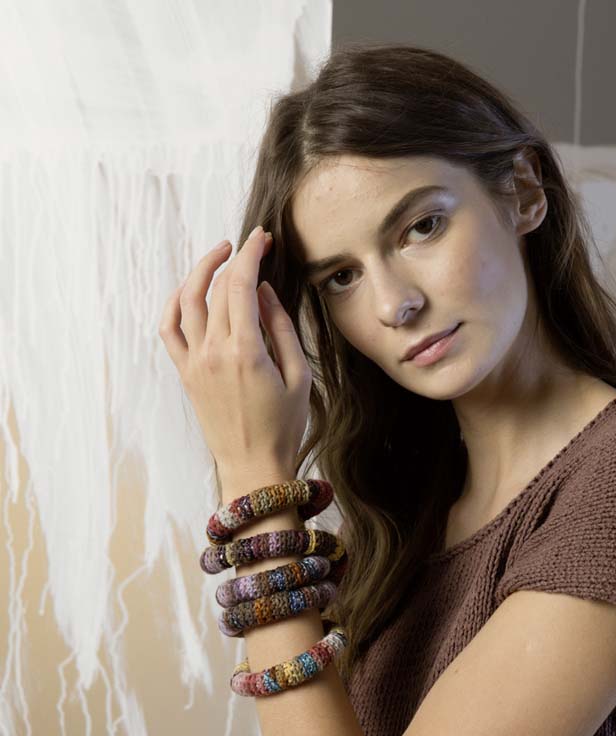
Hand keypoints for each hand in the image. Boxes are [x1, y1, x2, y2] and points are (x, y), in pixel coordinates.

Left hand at [158, 227, 311, 473]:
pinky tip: (189, 290)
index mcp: (245, 352)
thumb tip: (264, 291)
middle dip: (235, 260)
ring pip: (187, 301)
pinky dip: (174, 303)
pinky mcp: (185, 374)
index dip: (251, 255)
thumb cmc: (283, 428)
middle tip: (253, 246)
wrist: (253, 468)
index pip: (241, 286)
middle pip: (218, 289)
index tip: (262, 238)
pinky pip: (169, 329)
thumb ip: (281, 329)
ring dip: (202, 271)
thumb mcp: (298, 377)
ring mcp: (194, 363)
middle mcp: (213, 353)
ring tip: (220, 256)